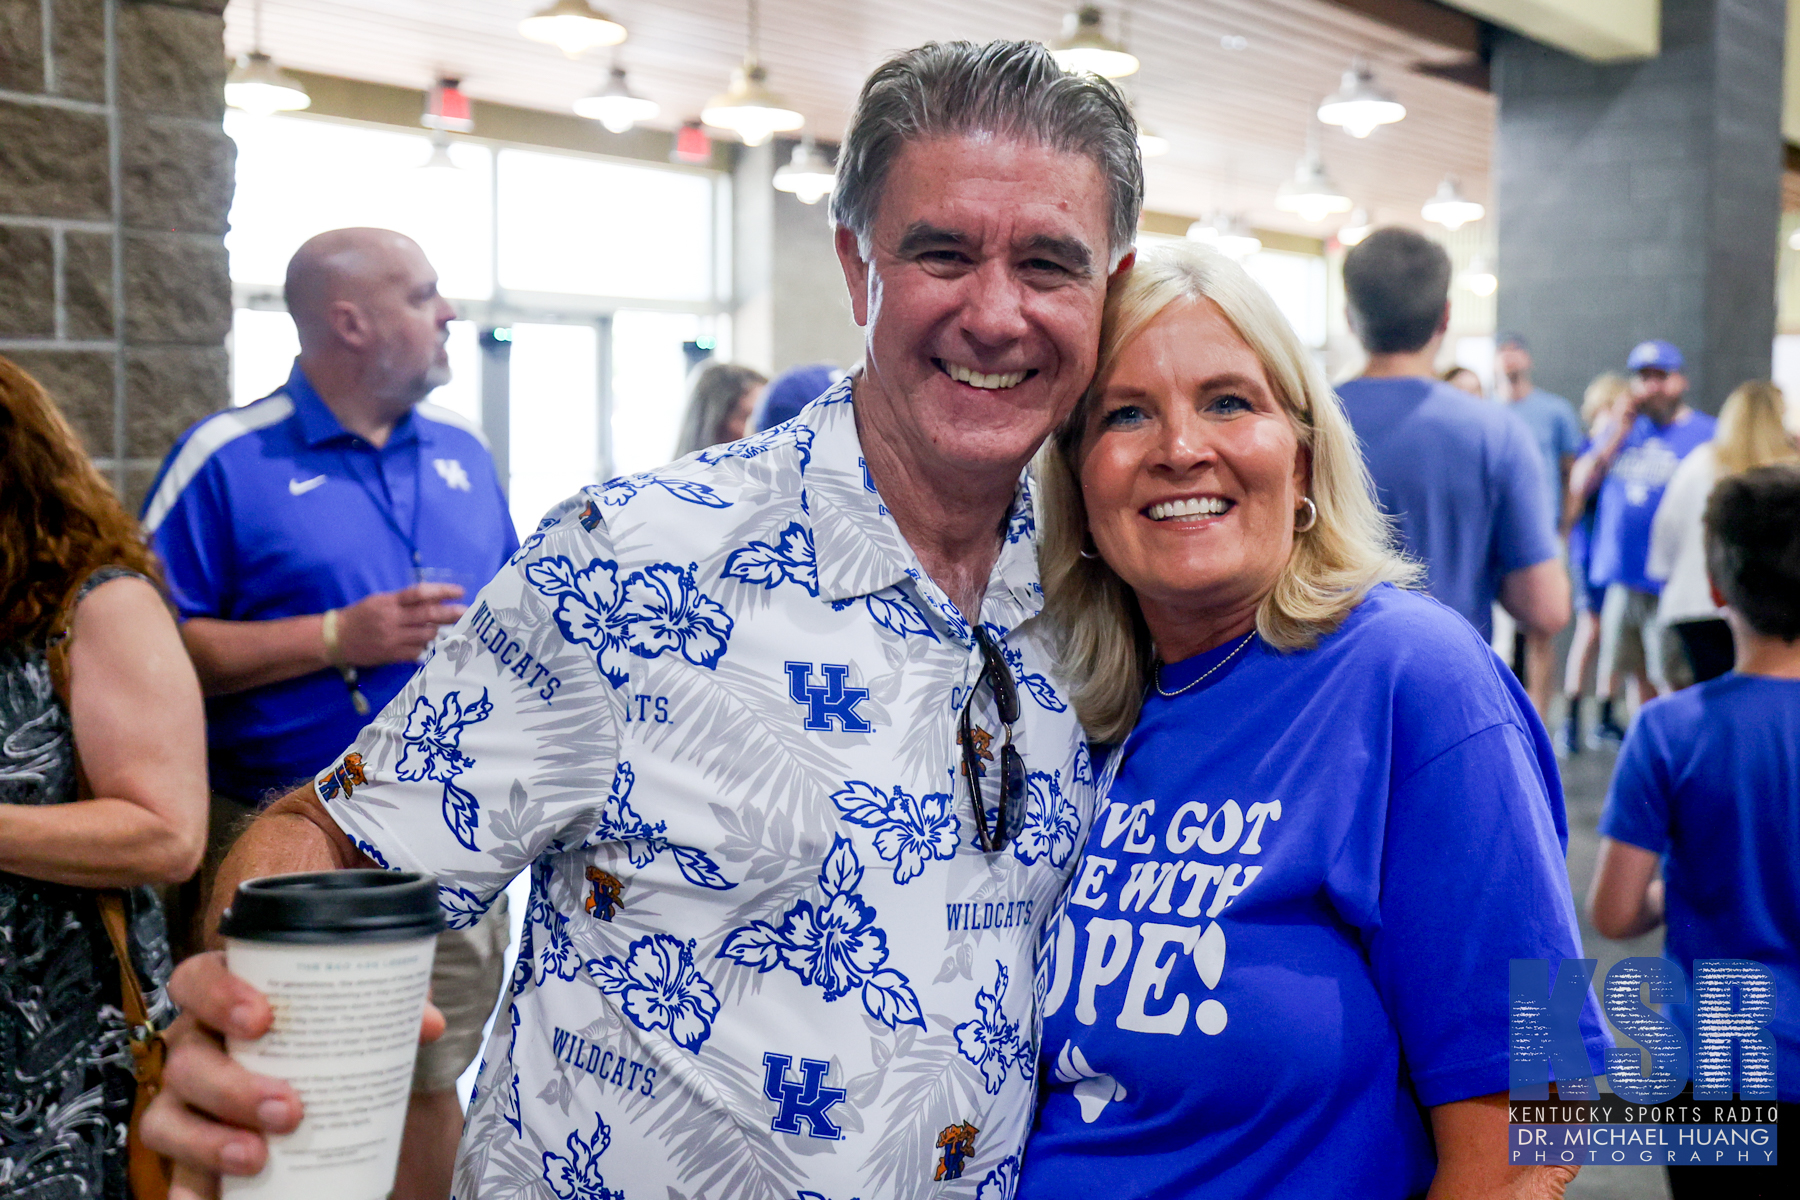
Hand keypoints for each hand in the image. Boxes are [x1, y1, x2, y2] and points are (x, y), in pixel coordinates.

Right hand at [144, 952, 446, 1197]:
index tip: (263, 1019)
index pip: (199, 979)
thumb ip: (396, 1012)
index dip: (218, 994)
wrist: (355, 1110)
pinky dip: (187, 1191)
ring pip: (166, 1117)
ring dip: (208, 1141)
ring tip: (257, 1157)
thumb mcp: (371, 1027)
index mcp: (232, 1000)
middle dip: (232, 1086)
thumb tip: (426, 1022)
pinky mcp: (192, 1154)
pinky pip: (175, 1175)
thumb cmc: (344, 1049)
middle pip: (186, 1059)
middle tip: (288, 1109)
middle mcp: (198, 1046)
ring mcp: (188, 1102)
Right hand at [333, 584, 465, 666]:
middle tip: (467, 612)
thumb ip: (404, 601)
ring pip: (426, 635)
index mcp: (389, 602)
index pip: (420, 593)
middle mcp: (392, 619)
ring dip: (443, 632)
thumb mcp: (380, 601)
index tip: (459, 591)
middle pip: (428, 615)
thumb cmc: (361, 616)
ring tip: (457, 630)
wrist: (336, 638)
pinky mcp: (391, 655)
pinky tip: (439, 648)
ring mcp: (392, 638)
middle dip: (450, 613)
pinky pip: (417, 653)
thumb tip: (433, 600)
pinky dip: (429, 649)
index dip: (442, 591)